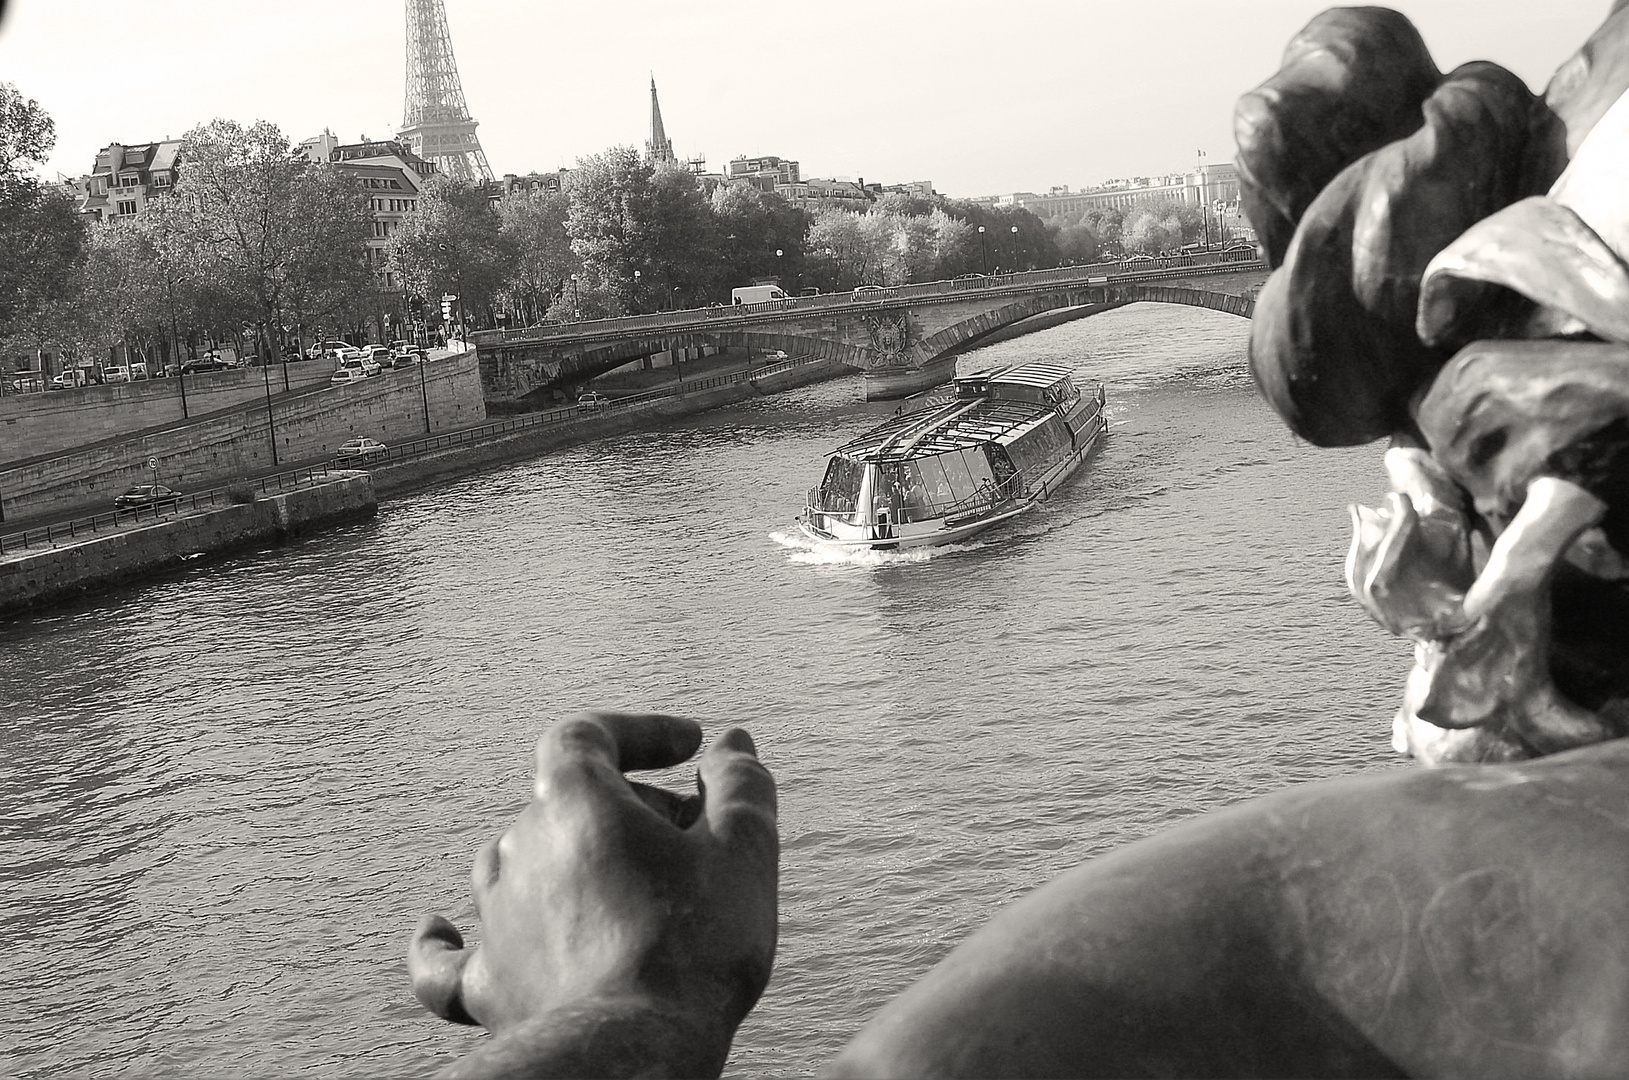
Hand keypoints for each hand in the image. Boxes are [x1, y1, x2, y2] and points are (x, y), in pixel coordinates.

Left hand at [408, 712, 777, 1078]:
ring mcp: (495, 918)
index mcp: (572, 798)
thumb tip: (732, 745)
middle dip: (636, 811)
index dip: (641, 733)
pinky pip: (447, 959)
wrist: (633, 1047)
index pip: (590, 734)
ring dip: (573, 861)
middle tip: (699, 847)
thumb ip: (740, 785)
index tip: (691, 748)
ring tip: (635, 892)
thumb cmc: (693, 943)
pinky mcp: (487, 986)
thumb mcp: (741, 851)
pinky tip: (436, 928)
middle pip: (570, 803)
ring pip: (521, 862)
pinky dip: (442, 941)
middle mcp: (518, 846)